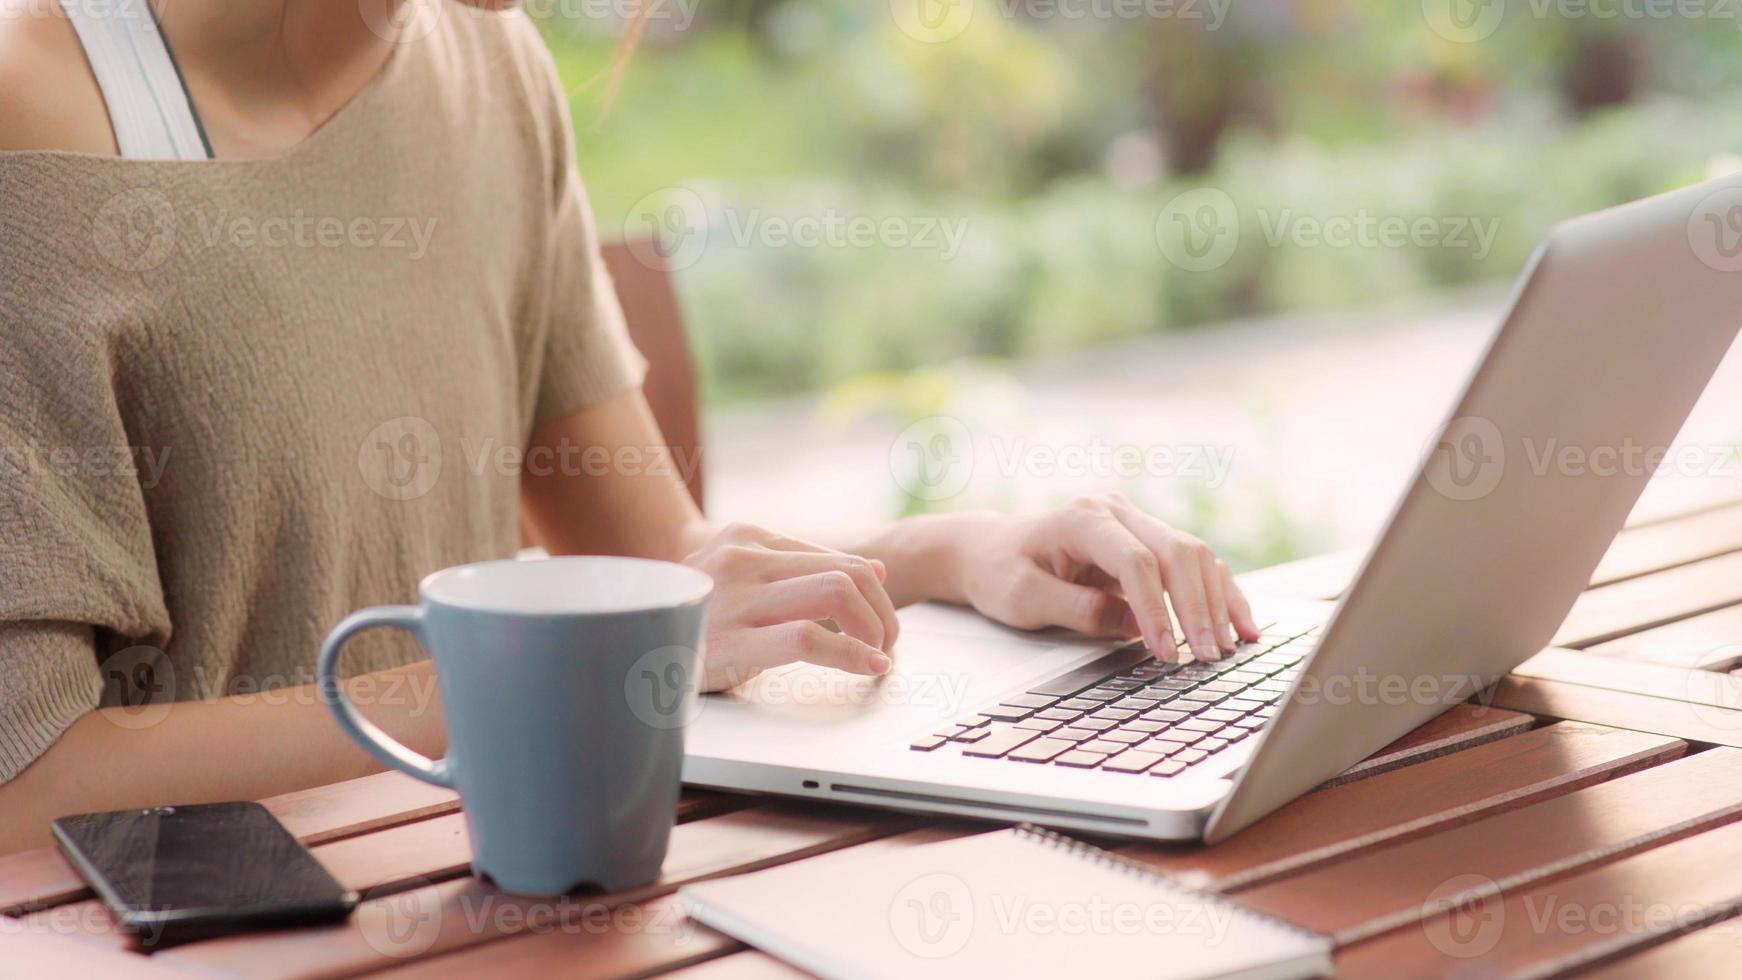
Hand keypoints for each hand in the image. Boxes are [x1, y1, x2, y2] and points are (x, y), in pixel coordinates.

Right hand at [685, 523, 899, 690]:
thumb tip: (876, 572)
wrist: (618, 637)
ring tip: (879, 656)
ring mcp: (738, 597)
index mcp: (747, 538)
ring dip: (875, 628)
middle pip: (847, 572)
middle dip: (882, 611)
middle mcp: (745, 558)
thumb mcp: (736, 577)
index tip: (881, 620)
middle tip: (887, 642)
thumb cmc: (685, 613)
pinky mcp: (733, 640)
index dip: (872, 592)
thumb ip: (796, 569)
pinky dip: (852, 653)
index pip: (836, 557)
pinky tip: (867, 667)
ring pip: (838, 593)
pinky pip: (811, 638)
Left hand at [951, 494, 1259, 662]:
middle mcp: (1117, 511)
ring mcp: (1136, 523)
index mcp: (1083, 518)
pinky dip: (1219, 594)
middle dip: (1198, 607)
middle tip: (1210, 656)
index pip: (1136, 561)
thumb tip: (1132, 625)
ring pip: (1194, 555)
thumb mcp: (1022, 598)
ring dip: (1217, 602)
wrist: (991, 551)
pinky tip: (1240, 625)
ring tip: (1232, 647)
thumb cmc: (1000, 573)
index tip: (1167, 652)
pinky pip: (1195, 565)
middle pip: (1177, 552)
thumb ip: (1076, 609)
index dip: (1157, 608)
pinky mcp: (1148, 542)